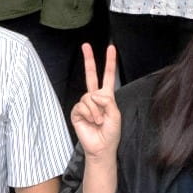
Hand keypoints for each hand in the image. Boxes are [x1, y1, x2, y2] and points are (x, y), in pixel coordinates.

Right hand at [68, 45, 123, 160]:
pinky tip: (91, 121)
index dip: (110, 62)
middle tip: (85, 45)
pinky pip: (82, 105)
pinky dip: (89, 114)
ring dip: (96, 110)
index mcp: (107, 97)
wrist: (101, 147)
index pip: (108, 76)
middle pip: (91, 75)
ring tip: (99, 121)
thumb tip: (94, 94)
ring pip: (89, 96)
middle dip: (89, 59)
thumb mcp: (115, 114)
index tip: (111, 48)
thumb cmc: (111, 133)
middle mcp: (95, 98)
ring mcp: (85, 104)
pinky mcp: (77, 112)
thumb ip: (107, 100)